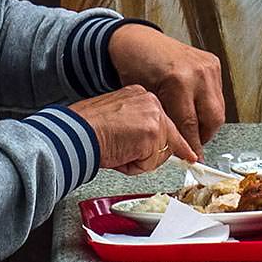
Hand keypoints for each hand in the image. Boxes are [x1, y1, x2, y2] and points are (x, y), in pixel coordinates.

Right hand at [69, 85, 191, 174]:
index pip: (162, 120)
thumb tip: (145, 144)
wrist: (74, 134)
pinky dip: (134, 166)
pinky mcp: (152, 134)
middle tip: (126, 153)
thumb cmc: (83, 129)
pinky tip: (118, 155)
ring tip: (116, 150)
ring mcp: (154, 117)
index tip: (188, 153)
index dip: (170, 140)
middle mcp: (150, 101)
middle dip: (153, 153)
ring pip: (160, 152)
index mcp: (139, 95)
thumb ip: (135, 125)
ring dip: (139, 160)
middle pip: (167, 137)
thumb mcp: (114, 117)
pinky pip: (151, 162)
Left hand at [108, 24, 224, 157]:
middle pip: (213, 118)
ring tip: (193, 127)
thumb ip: (167, 121)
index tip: (193, 158)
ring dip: (208, 121)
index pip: (191, 124)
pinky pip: (217, 94)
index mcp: (178, 82)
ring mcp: (209, 67)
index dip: (192, 145)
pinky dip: (208, 105)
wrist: (137, 42)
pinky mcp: (214, 64)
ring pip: (219, 108)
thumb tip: (180, 145)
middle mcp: (198, 73)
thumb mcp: (149, 100)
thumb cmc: (135, 68)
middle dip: (204, 136)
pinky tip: (195, 108)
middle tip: (194, 144)